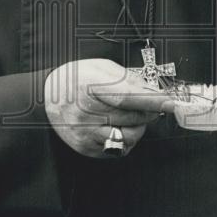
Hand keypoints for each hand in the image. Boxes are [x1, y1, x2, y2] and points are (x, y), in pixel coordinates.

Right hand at [44, 58, 171, 158]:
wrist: (46, 98)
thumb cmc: (75, 79)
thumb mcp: (100, 67)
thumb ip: (126, 78)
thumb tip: (151, 90)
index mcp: (89, 86)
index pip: (128, 97)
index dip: (152, 101)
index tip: (170, 103)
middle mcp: (86, 112)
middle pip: (132, 117)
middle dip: (149, 111)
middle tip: (151, 105)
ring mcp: (85, 133)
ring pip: (129, 136)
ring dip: (139, 127)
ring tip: (132, 116)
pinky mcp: (86, 148)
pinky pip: (118, 149)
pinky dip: (126, 139)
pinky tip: (119, 126)